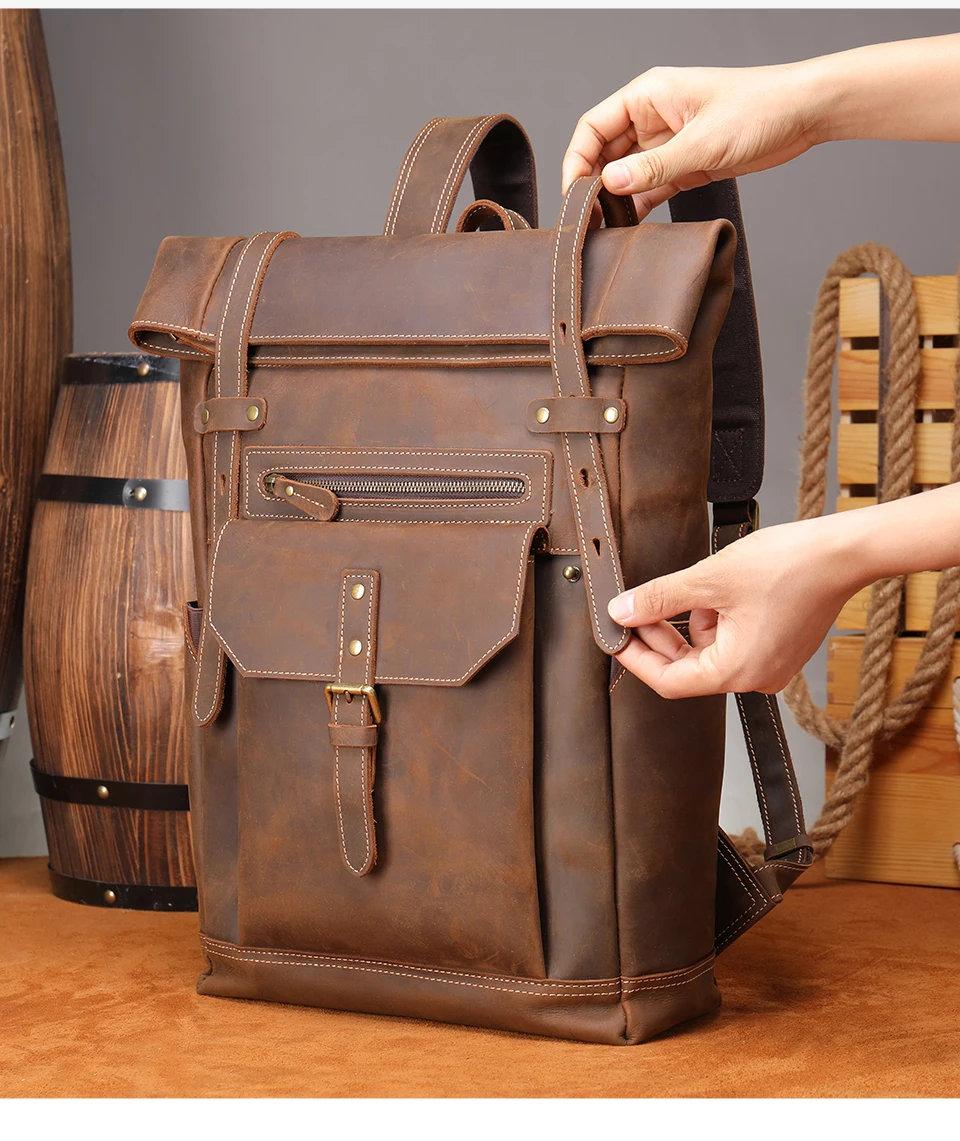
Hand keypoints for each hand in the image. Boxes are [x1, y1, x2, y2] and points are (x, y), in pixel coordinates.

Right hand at [562, 62, 824, 215]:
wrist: (803, 114)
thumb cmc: (759, 108)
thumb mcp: (703, 141)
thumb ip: (654, 167)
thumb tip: (610, 183)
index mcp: (648, 96)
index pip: (593, 127)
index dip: (577, 160)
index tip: (573, 195)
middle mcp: (652, 118)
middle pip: (604, 154)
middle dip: (592, 186)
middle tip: (587, 221)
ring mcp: (667, 143)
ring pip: (626, 176)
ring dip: (615, 201)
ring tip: (605, 230)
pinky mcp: (684, 166)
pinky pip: (650, 189)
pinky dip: (638, 208)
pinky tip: (631, 229)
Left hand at [606, 517, 862, 697]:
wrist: (844, 552)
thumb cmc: (789, 566)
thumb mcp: (708, 580)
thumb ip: (659, 599)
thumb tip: (623, 611)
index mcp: (737, 672)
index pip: (668, 682)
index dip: (636, 659)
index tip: (616, 638)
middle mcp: (756, 678)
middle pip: (688, 668)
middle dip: (661, 635)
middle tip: (638, 606)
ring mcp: (771, 665)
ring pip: (710, 650)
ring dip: (692, 621)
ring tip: (698, 586)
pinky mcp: (781, 648)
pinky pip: (733, 641)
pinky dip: (717, 619)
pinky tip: (720, 590)